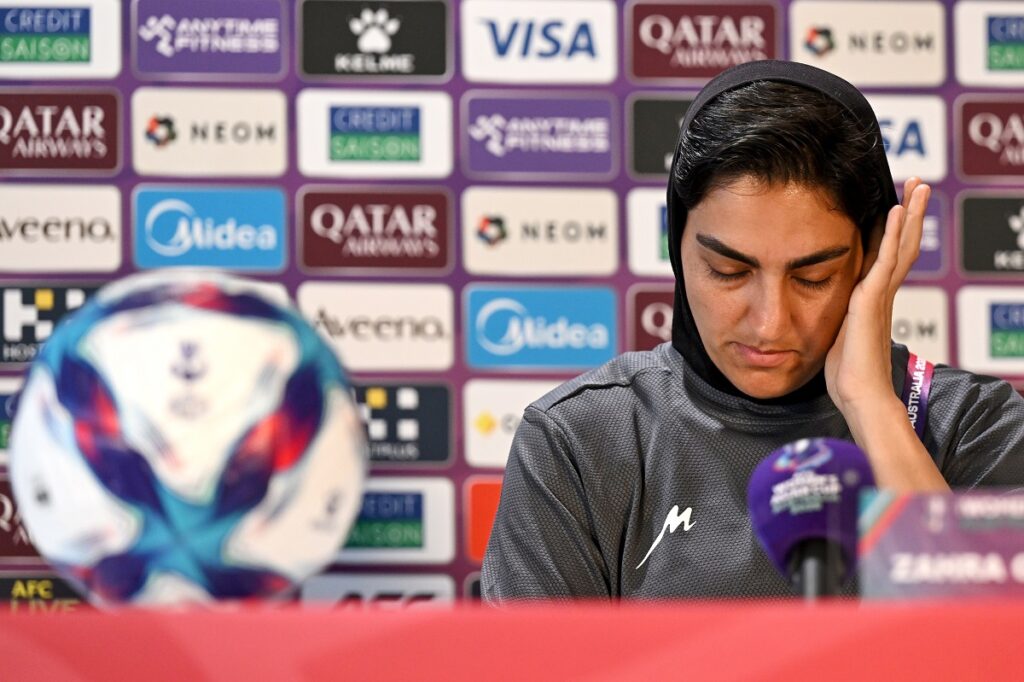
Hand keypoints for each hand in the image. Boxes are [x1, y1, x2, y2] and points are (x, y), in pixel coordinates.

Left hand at [824, 177, 931, 415]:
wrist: (859, 394)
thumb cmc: (849, 374)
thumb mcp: (840, 336)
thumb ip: (841, 320)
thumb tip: (833, 316)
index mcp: (873, 301)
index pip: (888, 258)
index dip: (895, 233)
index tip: (898, 206)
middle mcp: (881, 294)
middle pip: (903, 245)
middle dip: (912, 215)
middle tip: (920, 185)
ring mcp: (880, 295)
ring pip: (901, 246)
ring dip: (910, 214)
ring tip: (919, 185)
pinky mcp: (873, 299)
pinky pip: (886, 260)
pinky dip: (893, 234)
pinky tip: (898, 210)